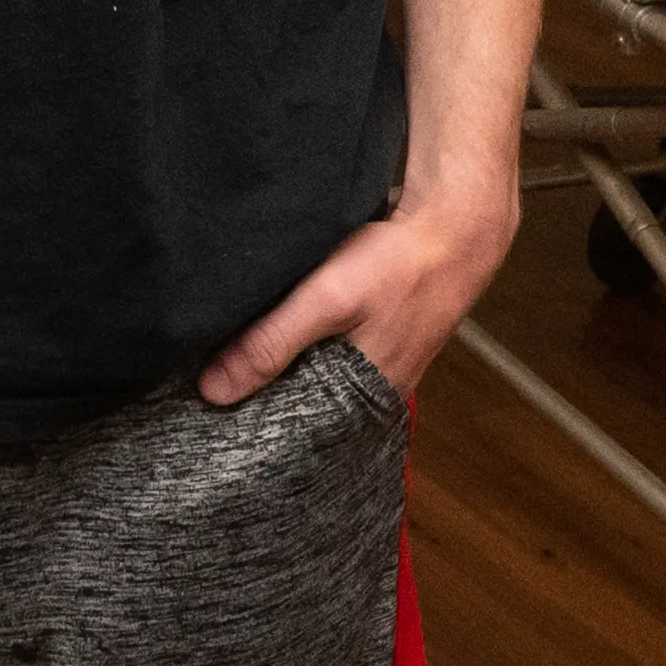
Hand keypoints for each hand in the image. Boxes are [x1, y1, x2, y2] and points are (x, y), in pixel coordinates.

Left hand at [198, 183, 519, 408]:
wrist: (457, 228)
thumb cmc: (400, 264)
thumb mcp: (328, 300)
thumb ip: (271, 343)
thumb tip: (213, 390)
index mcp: (361, 403)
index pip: (294, 436)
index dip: (252, 423)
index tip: (208, 411)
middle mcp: (372, 396)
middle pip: (303, 410)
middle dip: (262, 398)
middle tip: (212, 382)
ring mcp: (379, 369)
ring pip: (316, 382)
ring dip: (283, 371)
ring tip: (237, 357)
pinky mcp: (379, 342)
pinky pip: (331, 359)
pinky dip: (305, 348)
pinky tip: (285, 331)